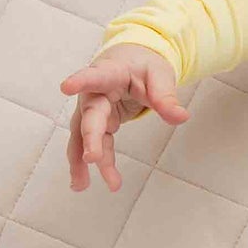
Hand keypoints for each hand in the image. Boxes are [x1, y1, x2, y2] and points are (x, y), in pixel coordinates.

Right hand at [60, 44, 187, 192]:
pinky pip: (92, 145)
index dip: (81, 81)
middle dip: (90, 138)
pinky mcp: (96, 123)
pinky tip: (82, 183)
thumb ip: (167, 97)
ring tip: (81, 185)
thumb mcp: (160, 76)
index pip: (95, 76)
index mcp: (110, 73)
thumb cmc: (143, 65)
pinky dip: (91, 163)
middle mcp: (94, 93)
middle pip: (90, 116)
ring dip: (82, 160)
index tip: (67, 87)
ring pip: (82, 136)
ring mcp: (91, 110)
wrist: (130, 61)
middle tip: (92, 158)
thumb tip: (181, 117)